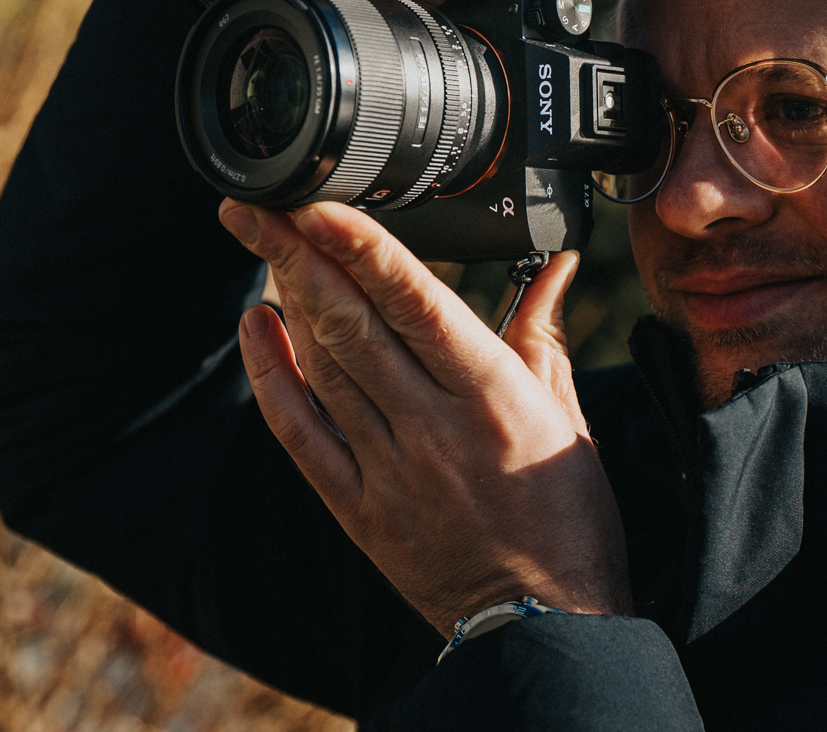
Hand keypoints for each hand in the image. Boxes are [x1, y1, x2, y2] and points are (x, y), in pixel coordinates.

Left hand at [218, 199, 633, 635]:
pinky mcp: (357, 507)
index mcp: (492, 394)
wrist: (545, 625)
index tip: (319, 202)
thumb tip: (555, 267)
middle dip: (298, 254)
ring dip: (285, 297)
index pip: (416, 301)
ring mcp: (389, 468)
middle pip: (352, 322)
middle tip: (258, 204)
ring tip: (258, 241)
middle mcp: (433, 425)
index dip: (362, 247)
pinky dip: (272, 376)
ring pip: (324, 366)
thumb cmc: (567, 517)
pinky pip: (300, 432)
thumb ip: (543, 335)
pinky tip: (257, 326)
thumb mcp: (568, 417)